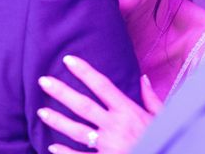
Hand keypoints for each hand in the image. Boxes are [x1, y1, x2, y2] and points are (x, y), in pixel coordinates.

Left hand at [37, 55, 162, 152]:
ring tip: (41, 111)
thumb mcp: (162, 118)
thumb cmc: (163, 141)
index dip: (84, 71)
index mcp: (128, 111)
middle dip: (61, 92)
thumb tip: (143, 78)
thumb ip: (151, 98)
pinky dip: (65, 153)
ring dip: (57, 121)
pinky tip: (51, 147)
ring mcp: (108, 146)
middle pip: (83, 105)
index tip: (68, 60)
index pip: (102, 85)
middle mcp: (115, 126)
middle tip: (43, 81)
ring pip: (77, 131)